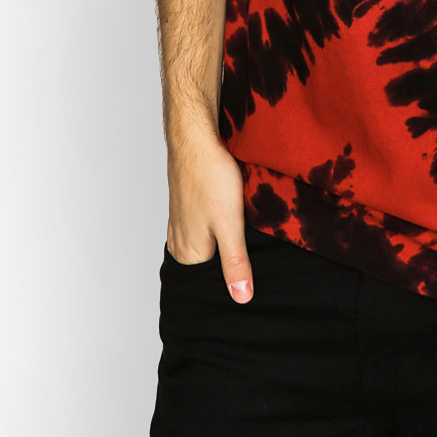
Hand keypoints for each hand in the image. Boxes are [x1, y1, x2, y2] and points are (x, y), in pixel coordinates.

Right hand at [166, 131, 254, 302]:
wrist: (196, 137)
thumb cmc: (210, 177)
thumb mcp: (230, 225)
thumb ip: (235, 263)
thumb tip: (241, 298)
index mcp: (188, 253)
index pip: (209, 285)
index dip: (231, 285)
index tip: (253, 285)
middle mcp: (180, 241)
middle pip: (208, 267)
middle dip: (229, 267)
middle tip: (255, 264)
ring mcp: (182, 222)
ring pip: (207, 245)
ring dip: (224, 246)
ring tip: (248, 242)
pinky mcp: (189, 206)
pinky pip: (204, 227)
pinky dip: (218, 229)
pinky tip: (233, 220)